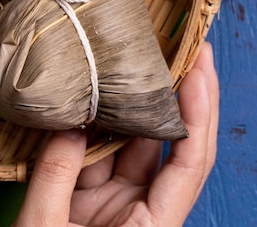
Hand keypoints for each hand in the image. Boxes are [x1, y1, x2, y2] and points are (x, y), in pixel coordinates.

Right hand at [14, 42, 218, 226]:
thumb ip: (55, 173)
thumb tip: (69, 120)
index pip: (188, 162)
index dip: (200, 111)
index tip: (200, 66)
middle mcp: (143, 213)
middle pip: (168, 144)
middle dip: (177, 94)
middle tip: (181, 47)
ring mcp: (118, 204)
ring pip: (131, 143)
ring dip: (131, 104)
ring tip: (131, 59)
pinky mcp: (93, 197)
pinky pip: (100, 152)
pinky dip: (95, 123)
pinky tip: (94, 93)